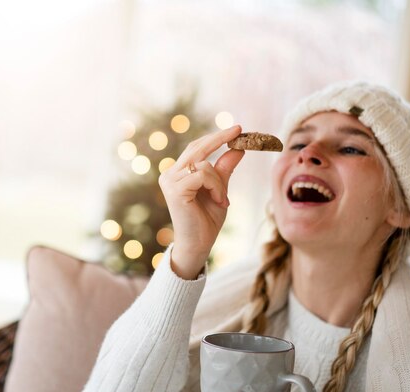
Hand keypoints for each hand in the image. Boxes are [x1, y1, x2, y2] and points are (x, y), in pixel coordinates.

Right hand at [158, 125, 243, 278]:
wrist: (199, 245)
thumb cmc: (206, 220)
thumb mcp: (219, 189)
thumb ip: (224, 169)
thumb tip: (238, 148)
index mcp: (177, 173)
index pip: (196, 147)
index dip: (214, 138)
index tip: (236, 129)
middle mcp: (170, 174)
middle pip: (196, 147)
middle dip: (219, 139)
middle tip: (239, 130)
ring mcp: (169, 181)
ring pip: (203, 164)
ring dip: (219, 182)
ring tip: (223, 200)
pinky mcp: (175, 189)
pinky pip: (203, 175)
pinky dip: (216, 187)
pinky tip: (219, 201)